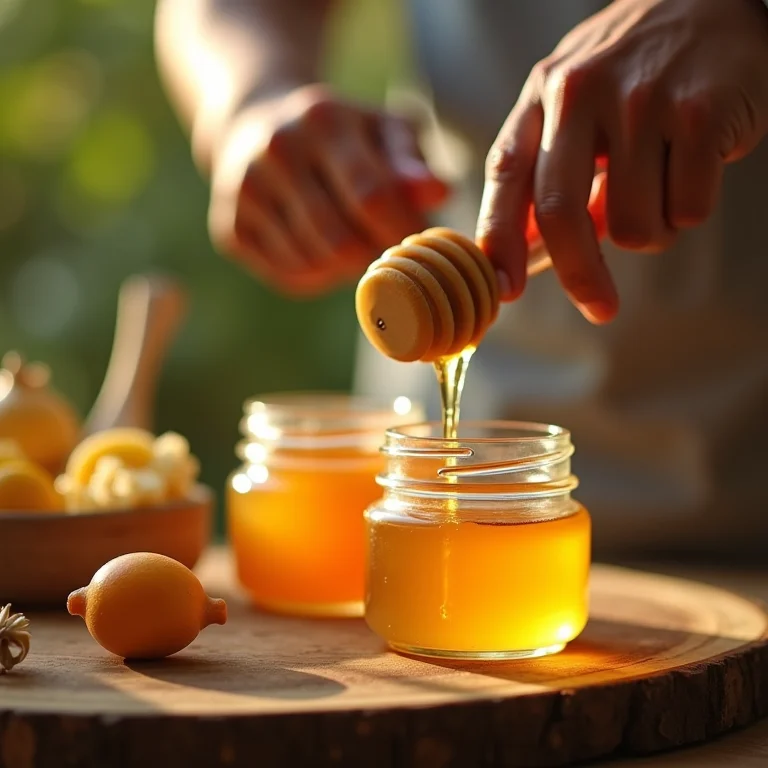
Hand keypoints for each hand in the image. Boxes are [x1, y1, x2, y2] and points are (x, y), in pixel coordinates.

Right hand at [208, 85, 447, 296]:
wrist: (254, 126)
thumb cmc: (340, 136)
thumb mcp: (382, 131)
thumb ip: (412, 163)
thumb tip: (439, 193)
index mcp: (322, 121)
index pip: (373, 198)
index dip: (403, 232)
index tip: (419, 243)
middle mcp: (276, 152)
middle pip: (341, 244)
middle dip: (373, 255)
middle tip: (383, 244)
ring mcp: (245, 193)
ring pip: (316, 266)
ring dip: (346, 268)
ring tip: (351, 240)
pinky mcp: (228, 229)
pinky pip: (291, 277)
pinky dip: (317, 274)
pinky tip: (319, 247)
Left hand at [477, 0, 767, 322]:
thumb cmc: (636, 72)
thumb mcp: (577, 107)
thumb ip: (550, 175)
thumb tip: (529, 259)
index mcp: (543, 95)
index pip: (506, 175)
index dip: (499, 239)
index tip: (503, 289)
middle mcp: (582, 93)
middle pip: (562, 215)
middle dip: (580, 276)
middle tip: (600, 308)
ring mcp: (643, 101)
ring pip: (632, 226)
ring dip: (650, 228)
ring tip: (661, 183)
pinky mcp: (701, 115)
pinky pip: (686, 211)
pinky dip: (690, 208)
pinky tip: (695, 166)